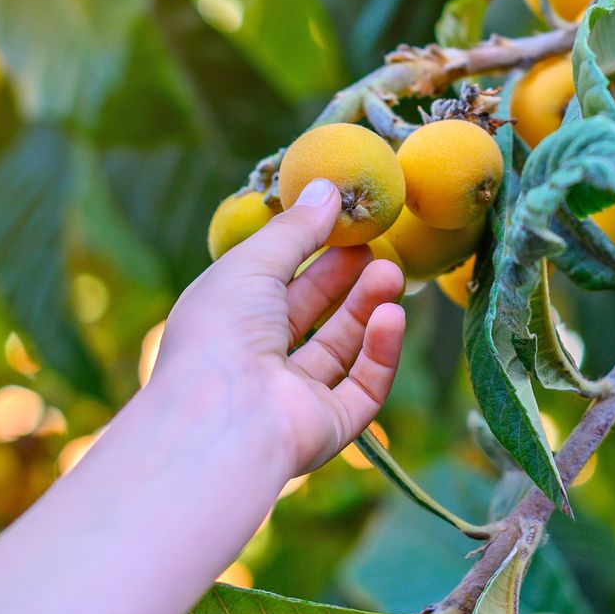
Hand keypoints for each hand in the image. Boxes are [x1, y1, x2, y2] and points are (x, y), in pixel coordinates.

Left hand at [154, 178, 405, 475]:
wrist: (221, 423)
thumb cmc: (221, 334)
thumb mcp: (253, 263)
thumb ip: (296, 228)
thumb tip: (328, 187)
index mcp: (228, 324)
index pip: (275, 284)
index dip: (311, 253)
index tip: (346, 225)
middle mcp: (257, 362)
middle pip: (312, 314)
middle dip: (346, 279)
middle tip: (377, 248)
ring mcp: (292, 397)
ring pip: (341, 348)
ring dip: (368, 308)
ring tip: (393, 274)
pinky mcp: (326, 426)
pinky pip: (362, 387)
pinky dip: (380, 351)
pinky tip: (392, 316)